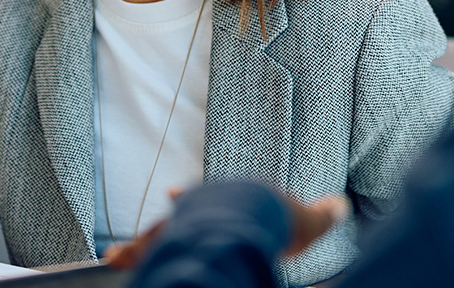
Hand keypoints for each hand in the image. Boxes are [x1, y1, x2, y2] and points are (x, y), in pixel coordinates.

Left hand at [105, 187, 347, 269]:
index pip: (215, 198)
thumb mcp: (309, 220)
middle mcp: (203, 203)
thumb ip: (324, 213)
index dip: (196, 199)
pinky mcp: (172, 236)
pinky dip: (130, 253)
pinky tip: (113, 259)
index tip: (177, 194)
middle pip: (182, 209)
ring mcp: (184, 218)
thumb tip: (340, 204)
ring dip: (140, 243)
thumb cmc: (280, 220)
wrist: (255, 218)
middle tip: (157, 219)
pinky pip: (145, 246)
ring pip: (157, 229)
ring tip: (118, 255)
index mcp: (233, 198)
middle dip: (171, 217)